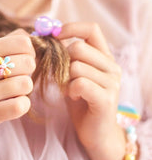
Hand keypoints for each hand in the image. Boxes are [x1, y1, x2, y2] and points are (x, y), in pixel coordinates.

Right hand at [0, 29, 35, 145]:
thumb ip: (8, 43)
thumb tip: (33, 36)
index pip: (23, 42)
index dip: (29, 52)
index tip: (21, 61)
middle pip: (28, 63)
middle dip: (27, 72)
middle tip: (14, 78)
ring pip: (26, 84)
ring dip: (23, 90)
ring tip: (10, 92)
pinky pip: (21, 105)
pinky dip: (21, 106)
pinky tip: (10, 104)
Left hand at [57, 22, 125, 159]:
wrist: (95, 131)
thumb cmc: (81, 100)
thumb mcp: (73, 74)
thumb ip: (66, 57)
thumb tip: (47, 37)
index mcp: (104, 56)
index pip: (91, 29)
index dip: (70, 28)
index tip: (53, 35)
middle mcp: (112, 66)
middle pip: (79, 47)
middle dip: (62, 60)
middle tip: (61, 75)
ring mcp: (112, 82)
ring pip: (77, 66)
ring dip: (66, 79)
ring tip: (69, 90)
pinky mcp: (106, 98)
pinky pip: (80, 83)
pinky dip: (71, 90)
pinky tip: (74, 97)